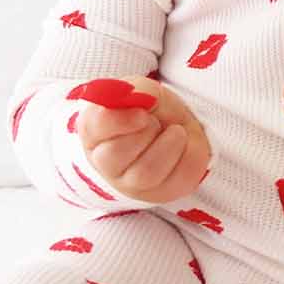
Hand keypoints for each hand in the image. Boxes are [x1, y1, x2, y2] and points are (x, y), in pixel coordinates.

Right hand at [75, 75, 211, 203]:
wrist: (178, 126)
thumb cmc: (152, 109)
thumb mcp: (144, 91)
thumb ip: (135, 91)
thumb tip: (127, 94)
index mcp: (95, 132)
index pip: (94, 128)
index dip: (118, 120)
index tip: (141, 113)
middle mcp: (107, 164)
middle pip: (115, 155)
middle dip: (144, 132)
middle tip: (155, 122)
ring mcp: (134, 184)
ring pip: (146, 172)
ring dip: (168, 144)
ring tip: (174, 132)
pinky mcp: (165, 192)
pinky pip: (180, 177)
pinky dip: (190, 154)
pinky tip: (184, 146)